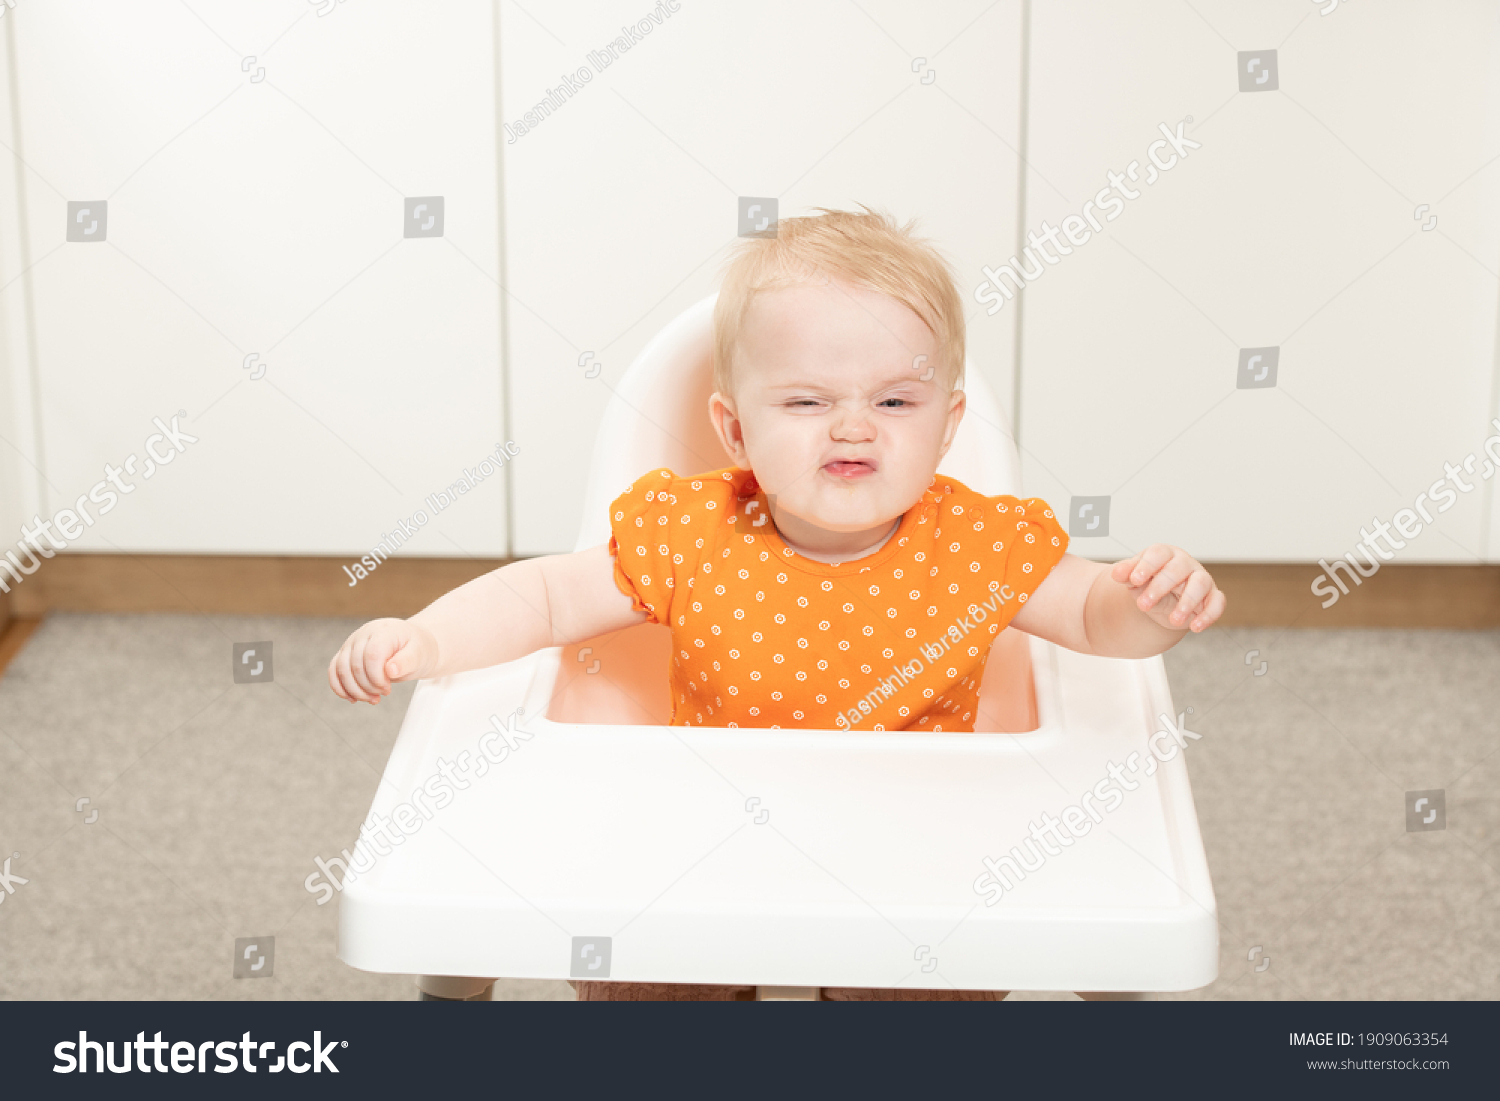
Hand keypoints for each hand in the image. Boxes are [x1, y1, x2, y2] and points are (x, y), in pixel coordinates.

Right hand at [327, 617, 438, 703]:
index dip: (376, 677)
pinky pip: (334, 670)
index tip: (387, 689)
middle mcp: (364, 634)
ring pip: (341, 669)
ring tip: (372, 699)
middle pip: (355, 664)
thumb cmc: (418, 648)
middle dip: (368, 686)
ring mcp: (352, 643)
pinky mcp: (346, 653)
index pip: (372, 655)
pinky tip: (353, 698)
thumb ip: (406, 661)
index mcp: (384, 630)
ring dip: (354, 690)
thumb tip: (390, 670)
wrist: (413, 645)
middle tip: (383, 694)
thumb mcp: (419, 654)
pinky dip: (340, 687)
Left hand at [1110, 545, 1224, 632]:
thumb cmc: (1148, 584)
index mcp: (1164, 554)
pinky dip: (1209, 615)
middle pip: (1177, 569)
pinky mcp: (1212, 596)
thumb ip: (1126, 574)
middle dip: (1160, 587)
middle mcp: (1185, 563)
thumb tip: (1117, 573)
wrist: (1161, 602)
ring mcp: (1201, 578)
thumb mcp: (1134, 579)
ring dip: (1187, 602)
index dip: (1146, 566)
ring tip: (1173, 619)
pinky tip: (1195, 627)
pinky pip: (1217, 602)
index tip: (1134, 580)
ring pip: (1200, 584)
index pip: (1158, 553)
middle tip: (1143, 605)